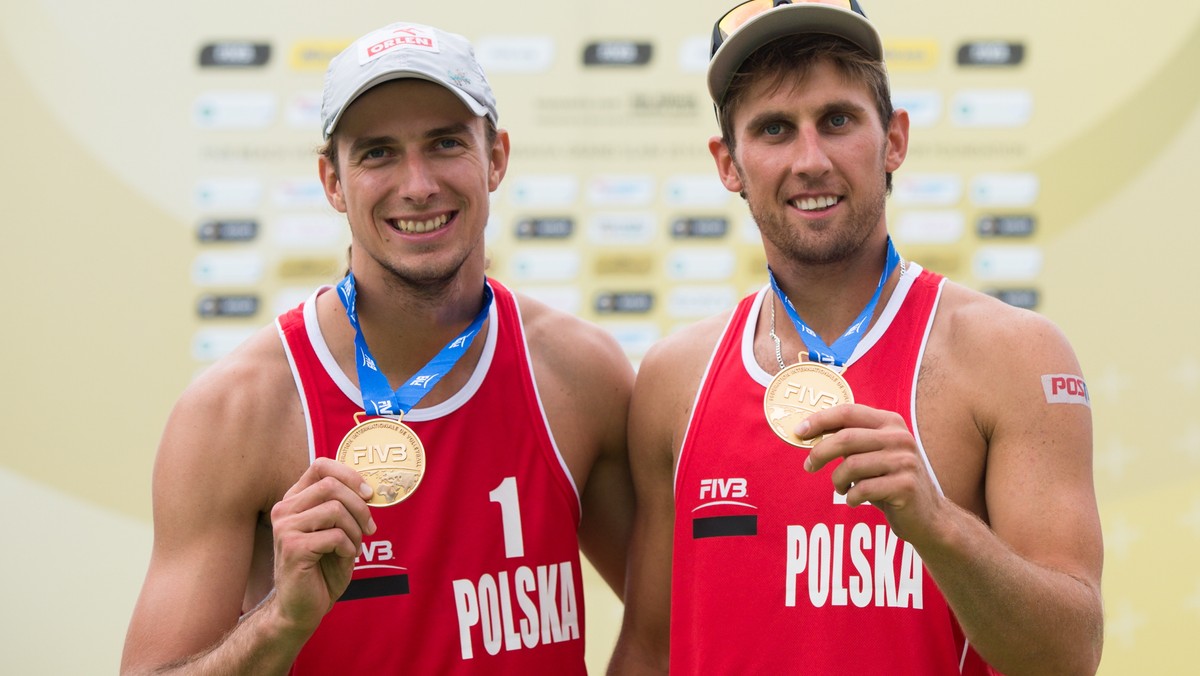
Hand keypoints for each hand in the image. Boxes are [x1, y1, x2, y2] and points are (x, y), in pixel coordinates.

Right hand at [268, 458, 376, 633]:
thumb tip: (369, 488)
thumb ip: (344, 506)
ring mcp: (285, 528)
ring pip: (335, 509)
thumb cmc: (322, 568)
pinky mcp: (293, 548)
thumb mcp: (336, 530)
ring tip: (354, 547)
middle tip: (370, 528)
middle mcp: (284, 509)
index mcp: (294, 500)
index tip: (369, 493)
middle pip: (331, 485)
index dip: (350, 474)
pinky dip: (349, 547)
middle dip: (360, 506)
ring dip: (355, 530)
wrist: (302, 607)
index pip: (320, 466)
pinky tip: (345, 557)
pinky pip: (335, 536)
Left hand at [797, 404, 944, 543]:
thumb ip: (849, 440)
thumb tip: (807, 432)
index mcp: (890, 422)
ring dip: (838, 480)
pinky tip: (855, 500)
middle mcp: (900, 437)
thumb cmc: (889, 481)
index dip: (820, 420)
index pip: (848, 412)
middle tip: (809, 466)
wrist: (927, 515)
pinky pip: (862, 490)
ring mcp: (905, 461)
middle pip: (845, 438)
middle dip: (820, 453)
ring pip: (851, 466)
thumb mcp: (872, 453)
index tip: (799, 431)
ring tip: (842, 488)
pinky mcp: (905, 486)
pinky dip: (851, 497)